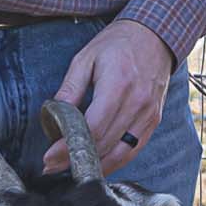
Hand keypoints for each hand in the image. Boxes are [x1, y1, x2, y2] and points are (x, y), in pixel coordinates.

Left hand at [52, 17, 176, 171]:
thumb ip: (70, 88)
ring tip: (71, 168)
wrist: (156, 36)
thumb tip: (52, 114)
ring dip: (94, 165)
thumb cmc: (118, 44)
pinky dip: (114, 161)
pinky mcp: (153, 121)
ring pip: (120, 153)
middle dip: (75, 158)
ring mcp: (148, 114)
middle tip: (52, 166)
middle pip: (104, 144)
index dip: (68, 147)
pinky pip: (133, 150)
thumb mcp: (86, 58)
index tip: (49, 157)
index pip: (92, 127)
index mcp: (118, 85)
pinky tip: (97, 164)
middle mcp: (137, 103)